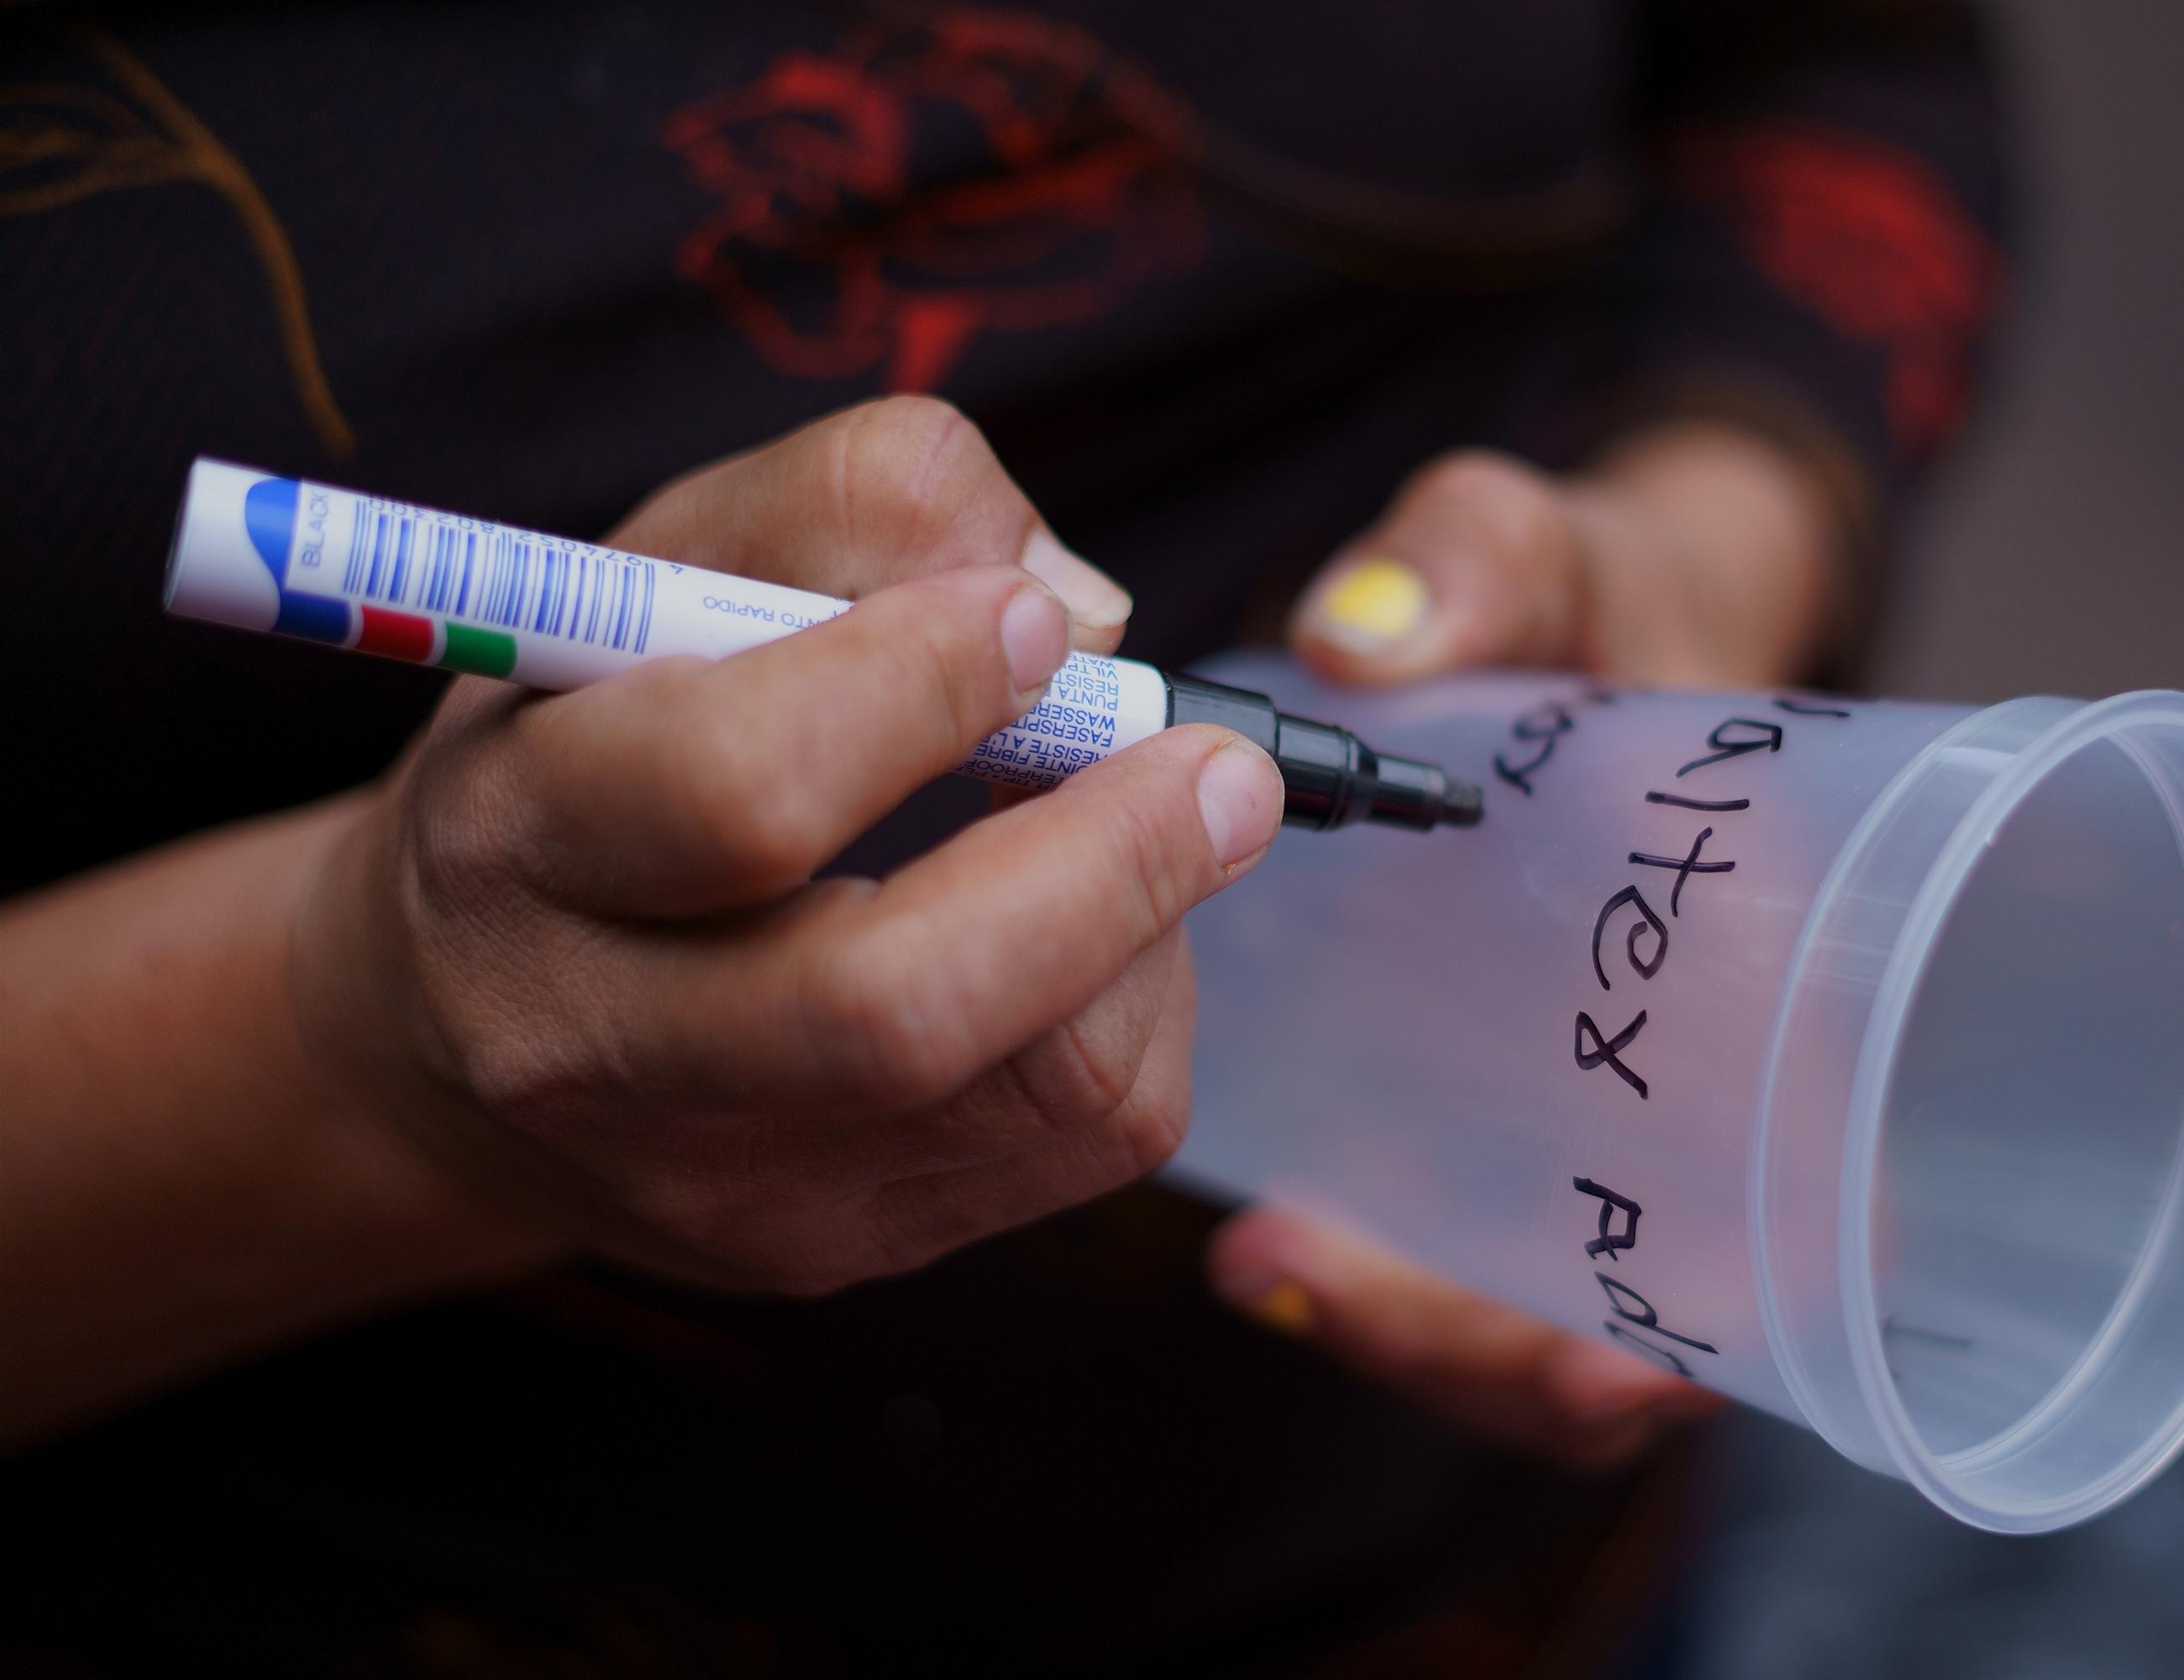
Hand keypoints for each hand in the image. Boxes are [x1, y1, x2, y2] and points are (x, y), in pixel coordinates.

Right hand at [296, 396, 1284, 1292]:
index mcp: (517, 839)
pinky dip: (1140, 1007)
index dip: (922, 689)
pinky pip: (1088, 1140)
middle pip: (898, 1004)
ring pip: (1043, 1086)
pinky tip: (1090, 933)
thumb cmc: (592, 749)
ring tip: (1144, 826)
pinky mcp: (835, 1249)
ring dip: (1148, 931)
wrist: (464, 1027)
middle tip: (1222, 767)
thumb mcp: (668, 569)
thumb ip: (857, 509)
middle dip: (1110, 864)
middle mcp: (592, 1046)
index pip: (738, 791)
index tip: (1031, 621)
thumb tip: (1081, 609)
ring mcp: (721, 1185)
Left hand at [1211, 423, 1844, 1460]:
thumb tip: (1357, 639)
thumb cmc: (1603, 600)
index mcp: (1786, 974)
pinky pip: (1460, 1252)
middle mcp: (1706, 1079)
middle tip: (1317, 1285)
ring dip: (1418, 1335)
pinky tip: (1262, 1247)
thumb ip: (1482, 563)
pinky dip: (1378, 1282)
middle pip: (1646, 1313)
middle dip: (1497, 1352)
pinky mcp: (1490, 1107)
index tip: (1599, 1370)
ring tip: (1272, 1268)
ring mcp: (1595, 1109)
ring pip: (1542, 1309)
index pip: (1811, 1214)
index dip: (1720, 1322)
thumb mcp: (1555, 555)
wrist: (1582, 624)